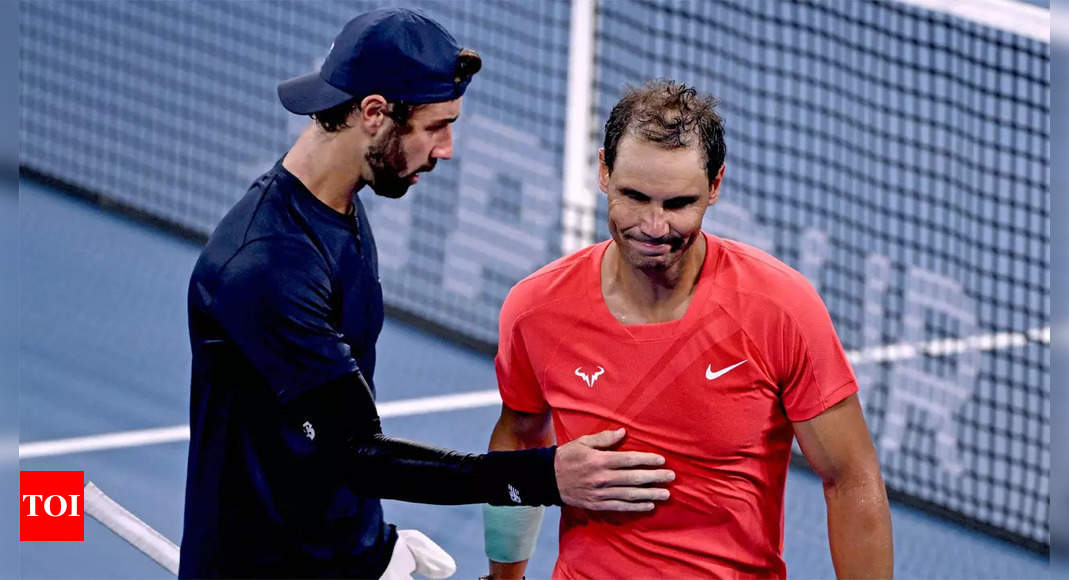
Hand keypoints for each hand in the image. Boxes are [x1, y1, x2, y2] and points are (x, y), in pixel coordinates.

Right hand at [554, 428, 673, 510]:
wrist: (547, 479)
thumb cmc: (566, 457)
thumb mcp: (583, 442)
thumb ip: (604, 439)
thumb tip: (623, 432)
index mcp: (599, 460)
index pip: (629, 460)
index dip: (647, 460)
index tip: (661, 460)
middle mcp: (602, 478)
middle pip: (633, 478)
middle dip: (655, 478)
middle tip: (671, 477)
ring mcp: (600, 493)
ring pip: (630, 494)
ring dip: (650, 494)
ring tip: (666, 494)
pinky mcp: (597, 504)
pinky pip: (620, 506)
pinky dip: (635, 507)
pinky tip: (649, 506)